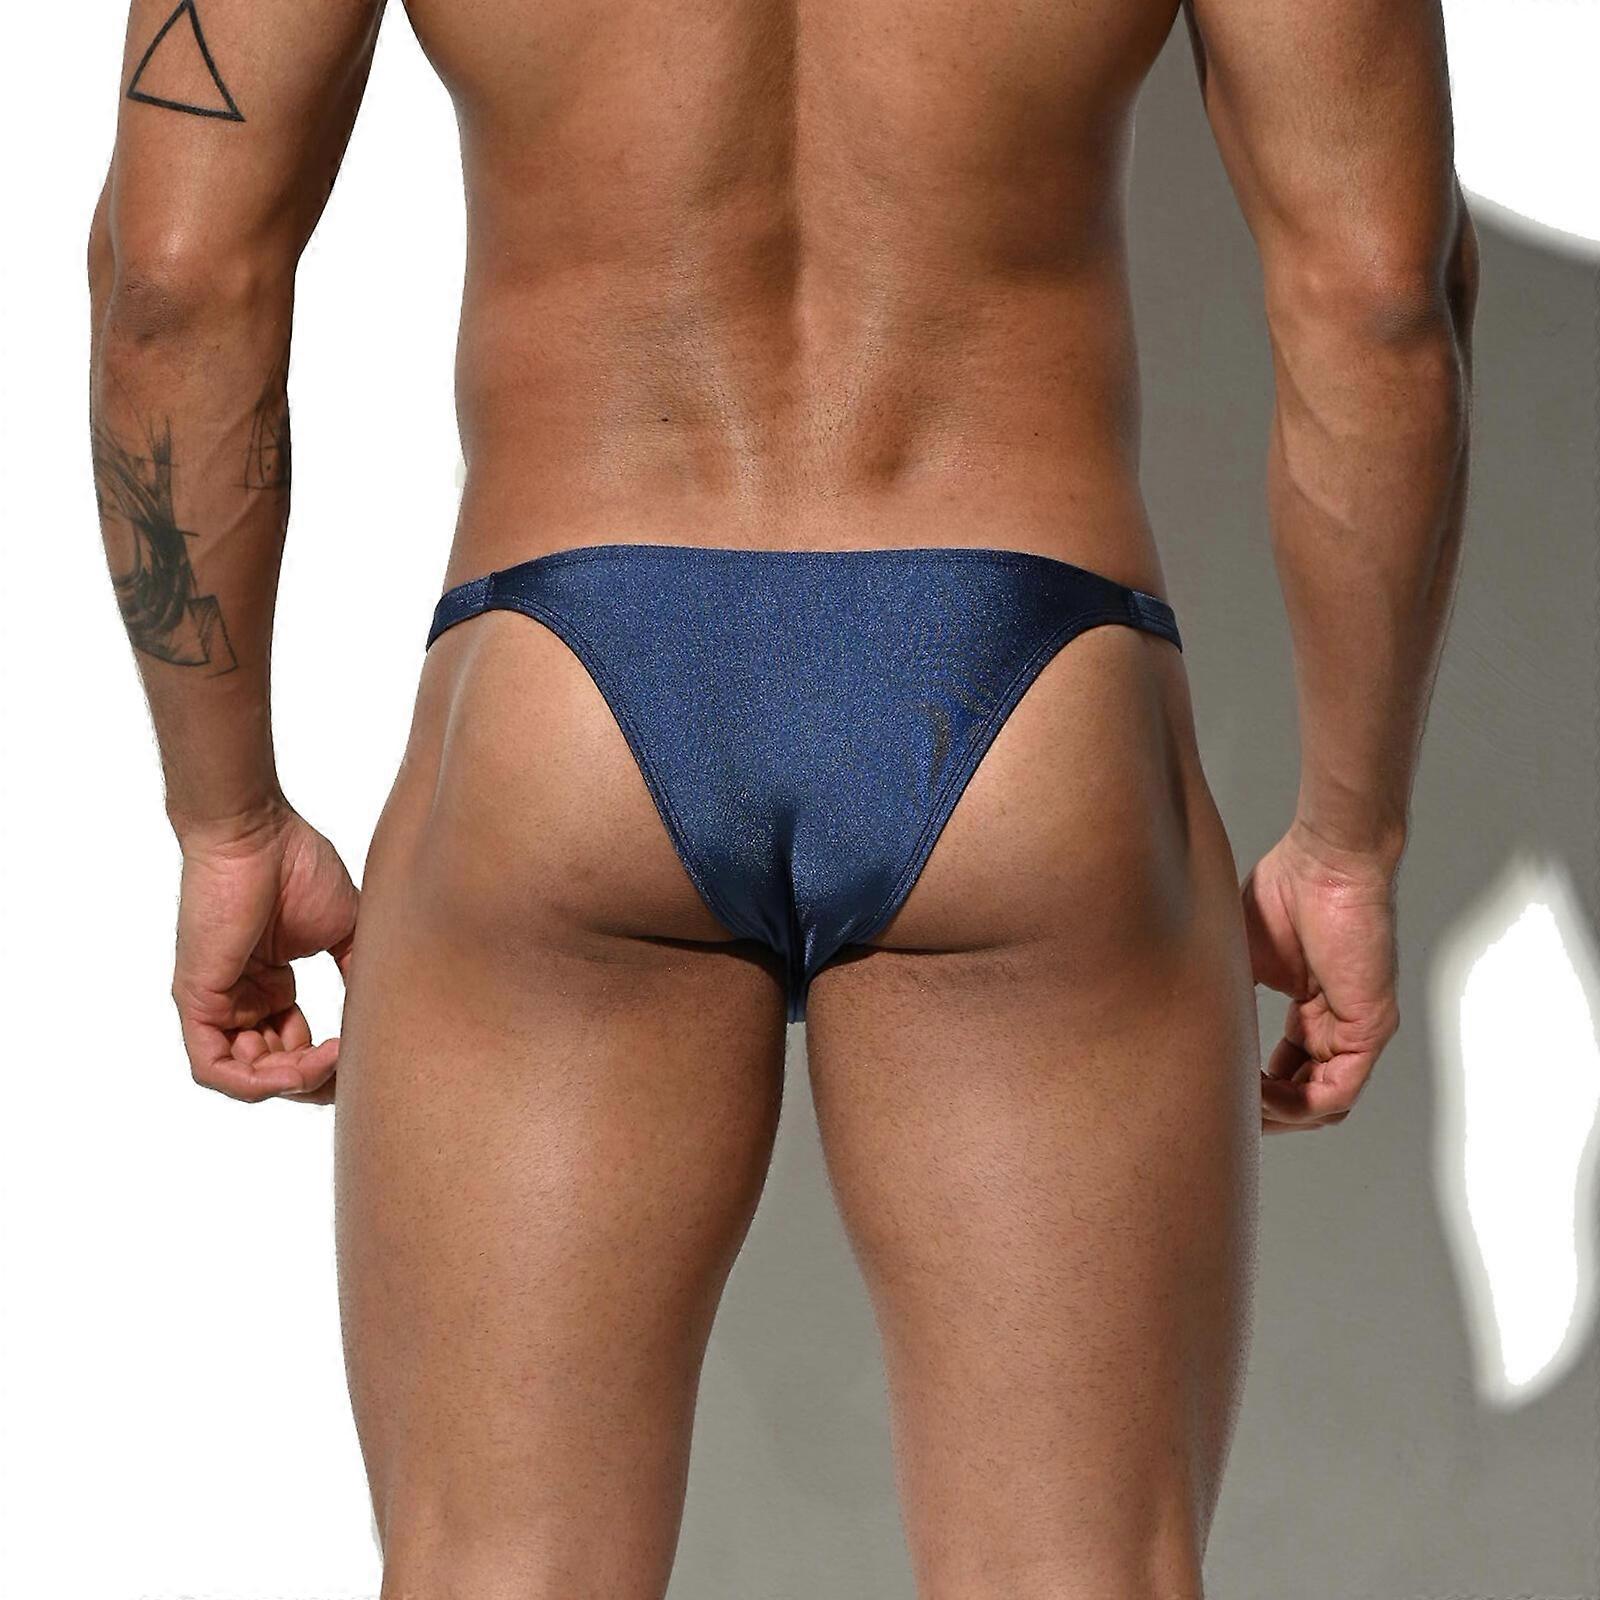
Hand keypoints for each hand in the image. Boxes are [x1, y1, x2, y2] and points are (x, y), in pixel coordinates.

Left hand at [171, 802, 358, 1103]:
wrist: (256, 832)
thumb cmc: (297, 866)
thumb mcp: (343, 931)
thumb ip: (358, 974)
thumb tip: (381, 1016)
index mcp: (270, 987)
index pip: (295, 1051)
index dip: (330, 1066)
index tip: (365, 1057)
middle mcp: (242, 1001)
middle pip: (274, 1072)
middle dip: (316, 1081)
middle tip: (351, 1068)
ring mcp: (217, 1004)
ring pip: (247, 1078)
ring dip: (294, 1082)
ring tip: (332, 1059)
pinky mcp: (197, 1001)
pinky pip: (214, 1069)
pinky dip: (258, 1082)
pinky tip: (301, 1067)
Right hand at [1240, 821, 1401, 1132]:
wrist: (1327, 862)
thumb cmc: (1288, 890)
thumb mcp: (1239, 958)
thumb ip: (1225, 999)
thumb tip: (1186, 1032)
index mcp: (1310, 1011)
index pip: (1285, 1073)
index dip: (1250, 1092)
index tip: (1214, 1093)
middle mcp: (1336, 1026)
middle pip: (1304, 1099)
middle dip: (1262, 1116)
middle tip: (1221, 1118)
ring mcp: (1356, 1030)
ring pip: (1321, 1106)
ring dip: (1277, 1117)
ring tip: (1237, 1106)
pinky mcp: (1369, 1028)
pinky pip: (1336, 1091)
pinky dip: (1297, 1105)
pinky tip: (1261, 1097)